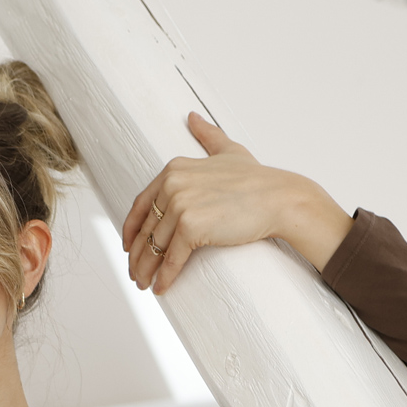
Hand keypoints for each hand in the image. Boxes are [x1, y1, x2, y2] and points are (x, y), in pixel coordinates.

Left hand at [121, 112, 353, 292]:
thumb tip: (192, 117)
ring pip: (154, 247)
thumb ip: (208, 136)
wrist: (278, 198)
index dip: (131, 230)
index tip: (128, 247)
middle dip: (137, 256)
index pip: (140, 205)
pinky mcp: (190, 228)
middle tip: (135, 274)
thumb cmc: (256, 179)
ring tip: (144, 285)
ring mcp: (180, 205)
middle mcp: (172, 184)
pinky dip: (164, 277)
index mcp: (173, 169)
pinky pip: (171, 259)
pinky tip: (161, 289)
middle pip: (145, 229)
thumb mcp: (227, 150)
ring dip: (145, 270)